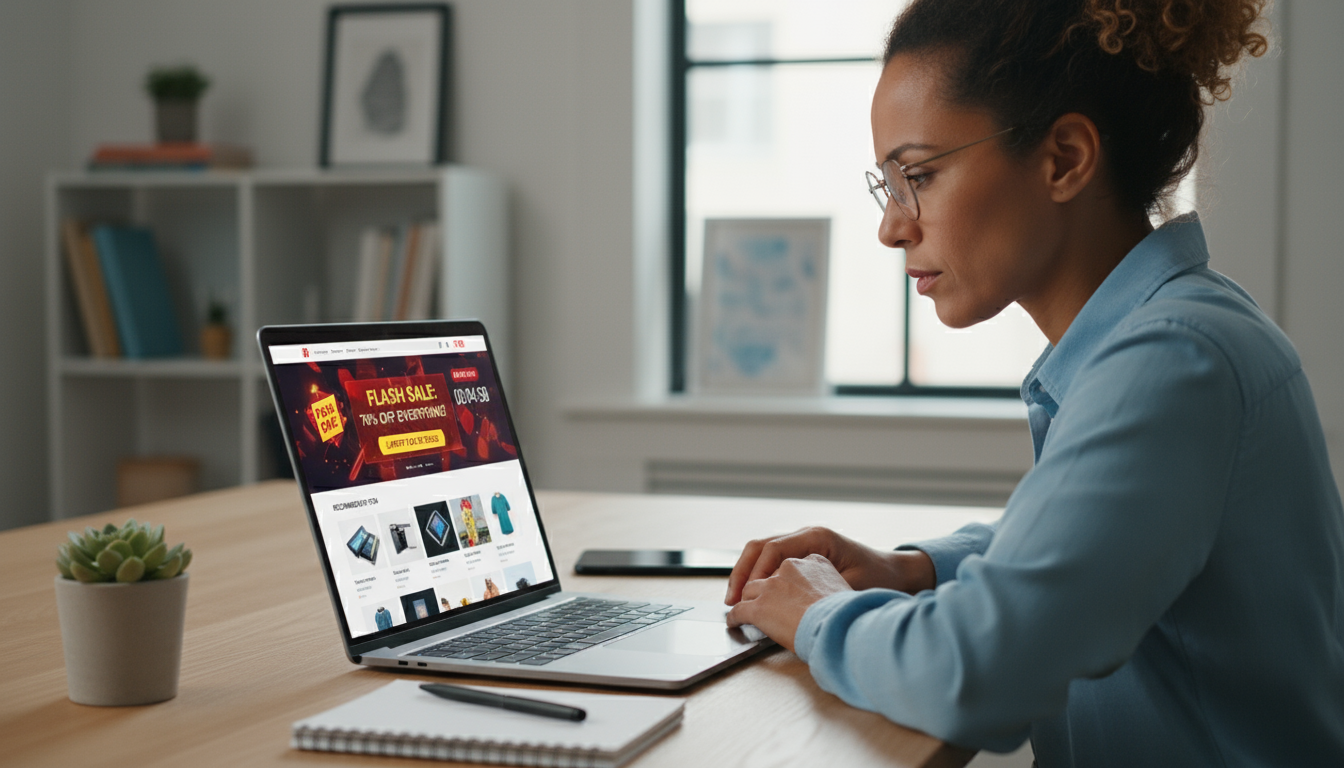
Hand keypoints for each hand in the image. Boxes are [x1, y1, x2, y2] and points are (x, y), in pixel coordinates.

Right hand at [725, 526, 933, 605]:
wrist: (897, 574)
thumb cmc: (879, 579)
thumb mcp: (851, 587)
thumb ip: (819, 593)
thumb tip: (787, 607)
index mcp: (817, 538)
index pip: (772, 548)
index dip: (754, 573)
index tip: (743, 597)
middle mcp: (806, 536)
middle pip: (760, 546)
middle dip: (742, 573)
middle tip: (731, 600)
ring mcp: (803, 544)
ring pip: (761, 552)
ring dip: (746, 575)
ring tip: (735, 601)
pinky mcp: (803, 556)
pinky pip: (771, 561)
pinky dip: (758, 577)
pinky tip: (752, 597)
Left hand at [725, 553, 851, 651]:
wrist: (842, 626)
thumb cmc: (850, 614)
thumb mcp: (843, 589)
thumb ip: (826, 586)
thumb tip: (820, 599)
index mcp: (815, 560)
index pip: (791, 564)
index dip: (782, 577)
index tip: (780, 587)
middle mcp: (791, 567)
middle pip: (767, 572)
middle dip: (757, 583)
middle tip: (750, 595)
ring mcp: (772, 585)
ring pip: (750, 589)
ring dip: (744, 599)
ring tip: (740, 608)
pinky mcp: (759, 605)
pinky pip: (739, 610)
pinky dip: (735, 617)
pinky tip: (734, 622)